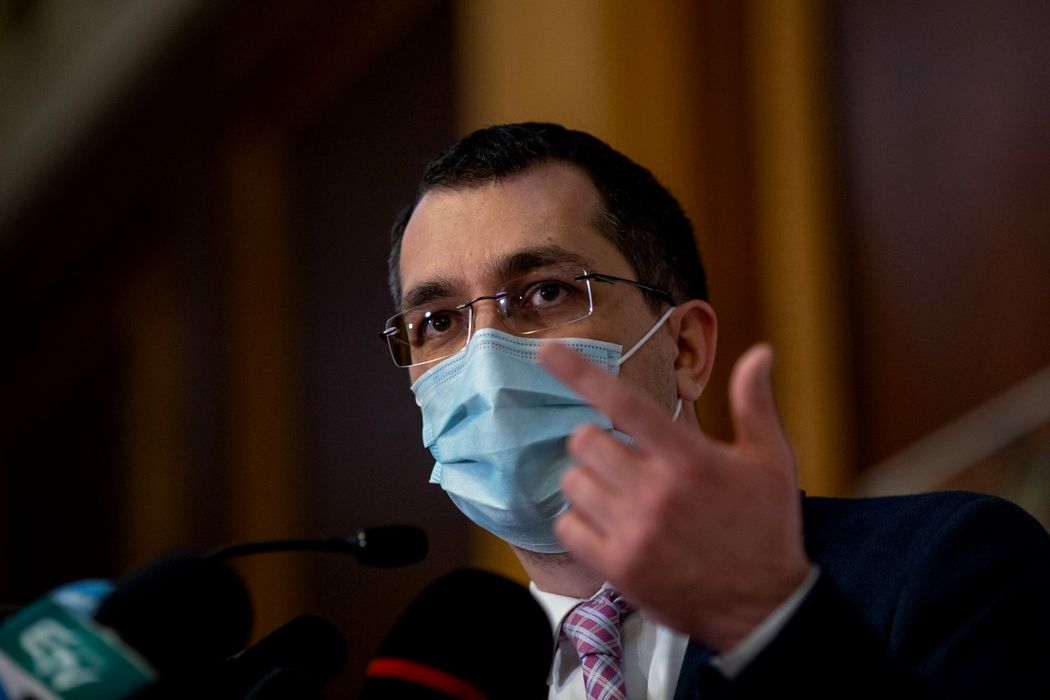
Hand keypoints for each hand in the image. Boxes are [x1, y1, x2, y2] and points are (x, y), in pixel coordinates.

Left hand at [539, 342, 811, 651]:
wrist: (763, 608)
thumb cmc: (766, 528)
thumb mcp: (771, 461)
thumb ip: (754, 404)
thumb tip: (759, 352)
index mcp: (688, 459)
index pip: (623, 403)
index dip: (580, 372)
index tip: (546, 350)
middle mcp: (654, 492)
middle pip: (585, 441)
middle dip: (598, 442)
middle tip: (625, 459)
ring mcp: (631, 532)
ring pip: (572, 482)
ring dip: (589, 481)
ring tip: (620, 494)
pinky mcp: (617, 567)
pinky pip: (567, 527)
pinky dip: (580, 521)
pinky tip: (608, 523)